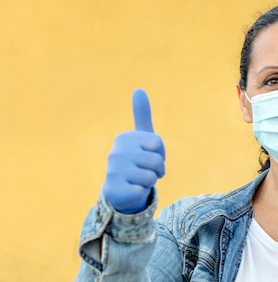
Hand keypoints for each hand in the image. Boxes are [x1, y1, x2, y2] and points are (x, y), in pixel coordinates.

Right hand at [102, 89, 165, 213]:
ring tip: (139, 179)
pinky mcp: (116, 189)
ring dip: (150, 181)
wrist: (120, 189)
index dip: (160, 153)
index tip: (149, 155)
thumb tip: (138, 89)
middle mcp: (117, 152)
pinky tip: (132, 189)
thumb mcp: (141, 138)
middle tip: (146, 170)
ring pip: (151, 177)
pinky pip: (143, 190)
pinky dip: (142, 192)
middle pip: (157, 161)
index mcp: (125, 138)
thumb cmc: (136, 160)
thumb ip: (141, 114)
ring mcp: (114, 171)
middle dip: (157, 169)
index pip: (157, 143)